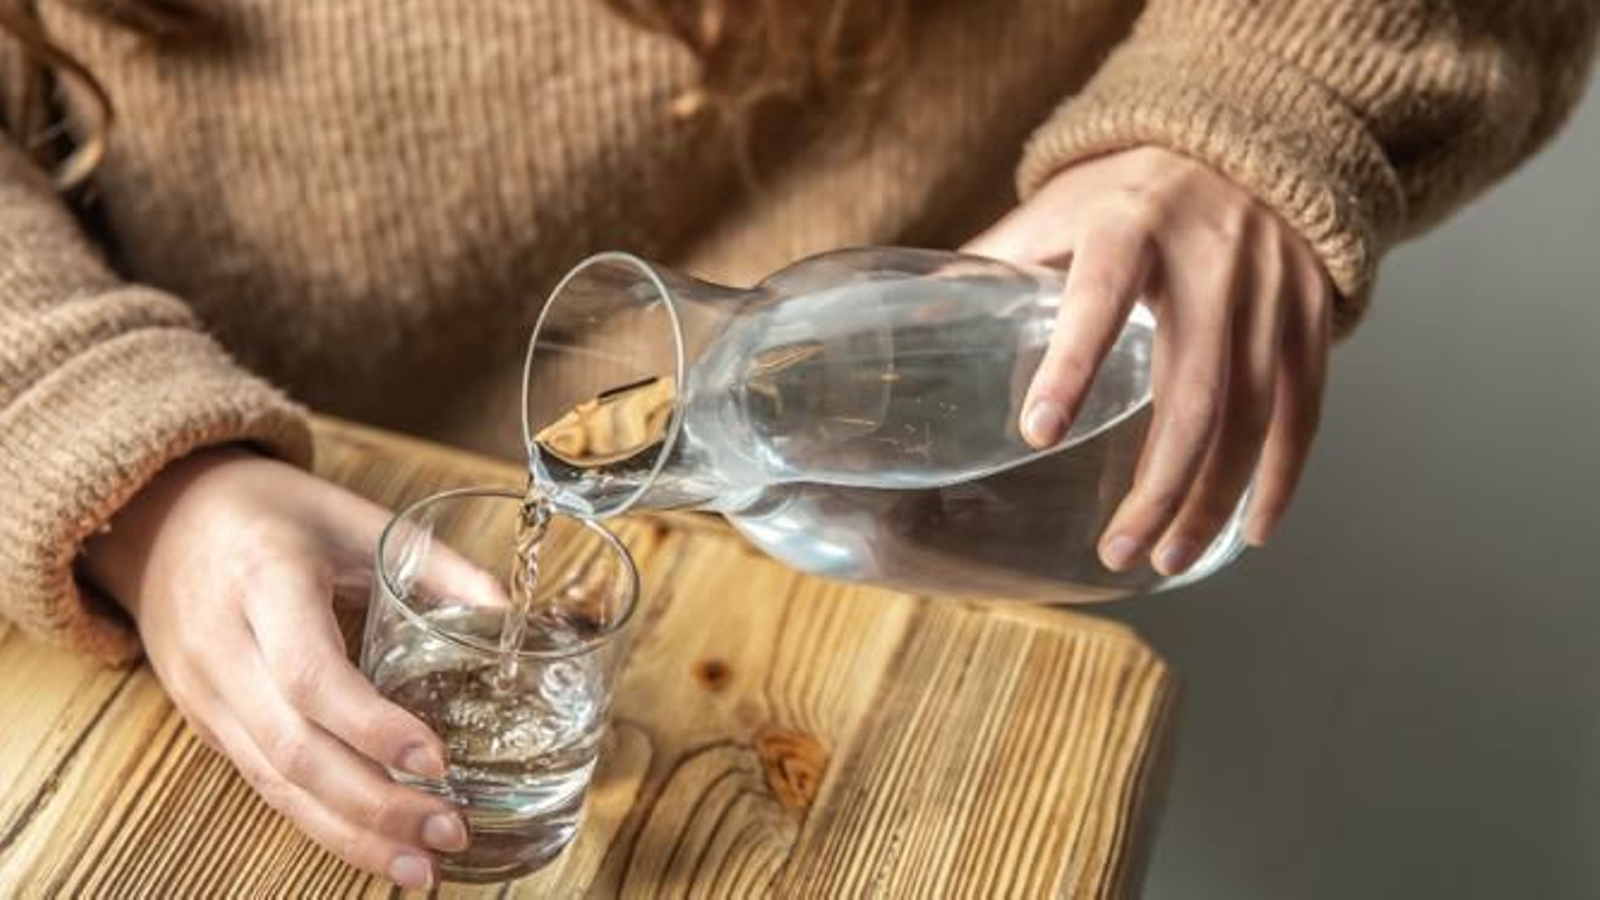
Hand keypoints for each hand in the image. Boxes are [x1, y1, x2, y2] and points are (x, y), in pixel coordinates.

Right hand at [84, 448, 484, 889]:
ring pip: (273, 782)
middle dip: (375, 804)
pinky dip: (319, 820)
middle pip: (293, 749)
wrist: (160, 518)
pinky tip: (371, 845)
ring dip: (349, 834)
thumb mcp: (353, 516)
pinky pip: (261, 782)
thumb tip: (510, 614)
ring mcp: (204, 692)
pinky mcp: (203, 722)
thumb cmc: (271, 512)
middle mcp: (222, 647)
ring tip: (420, 866)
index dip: (373, 727)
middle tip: (449, 832)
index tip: (438, 760)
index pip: (311, 675)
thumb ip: (434, 565)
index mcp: (264, 582)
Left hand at [965, 146, 1331, 573]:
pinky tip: (1249, 532)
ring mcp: (1270, 292)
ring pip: (1251, 416)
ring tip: (1167, 559)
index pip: (1101, 299)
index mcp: (1129, 226)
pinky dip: (1279, 478)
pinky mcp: (1312, 316)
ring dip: (1210, 500)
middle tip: (1116, 551)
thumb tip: (907, 317)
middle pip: (1192, 391)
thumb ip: (995, 262)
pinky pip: (1304, 411)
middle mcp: (1210, 260)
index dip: (1072, 364)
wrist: (1249, 139)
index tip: (1039, 433)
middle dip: (1158, 486)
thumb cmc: (1129, 190)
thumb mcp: (1058, 207)